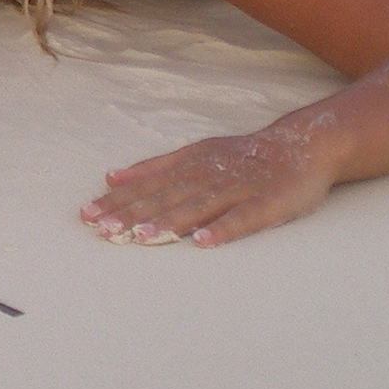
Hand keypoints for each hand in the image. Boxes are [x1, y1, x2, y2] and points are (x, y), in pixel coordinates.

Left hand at [80, 121, 336, 247]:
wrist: (301, 146)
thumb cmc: (241, 156)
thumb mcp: (193, 153)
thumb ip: (153, 167)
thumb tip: (110, 177)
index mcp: (188, 165)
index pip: (146, 185)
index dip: (117, 200)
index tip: (87, 215)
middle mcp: (207, 176)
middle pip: (165, 197)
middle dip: (132, 214)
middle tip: (103, 230)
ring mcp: (236, 189)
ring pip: (197, 207)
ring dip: (168, 222)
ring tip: (141, 237)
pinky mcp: (265, 204)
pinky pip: (241, 219)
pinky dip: (221, 229)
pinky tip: (202, 243)